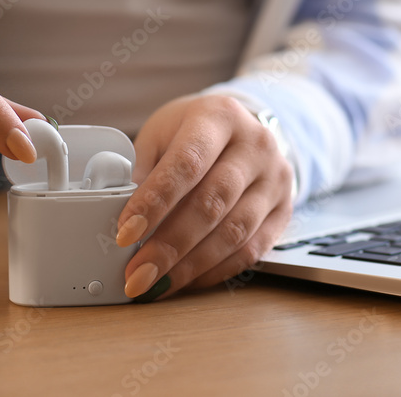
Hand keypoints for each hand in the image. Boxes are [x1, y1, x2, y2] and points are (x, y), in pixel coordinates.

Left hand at [117, 94, 293, 299]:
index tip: (124, 233)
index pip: (187, 163)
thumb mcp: (161, 136)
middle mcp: (255, 144)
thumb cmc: (192, 132)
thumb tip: (115, 216)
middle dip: (169, 245)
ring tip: (155, 283)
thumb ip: (141, 171)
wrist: (241, 129)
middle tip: (136, 272)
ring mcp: (276, 178)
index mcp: (218, 117)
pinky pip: (251, 250)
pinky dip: (215, 271)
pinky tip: (186, 279)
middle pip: (211, 203)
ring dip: (190, 265)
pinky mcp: (285, 209)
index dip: (154, 202)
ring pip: (234, 232)